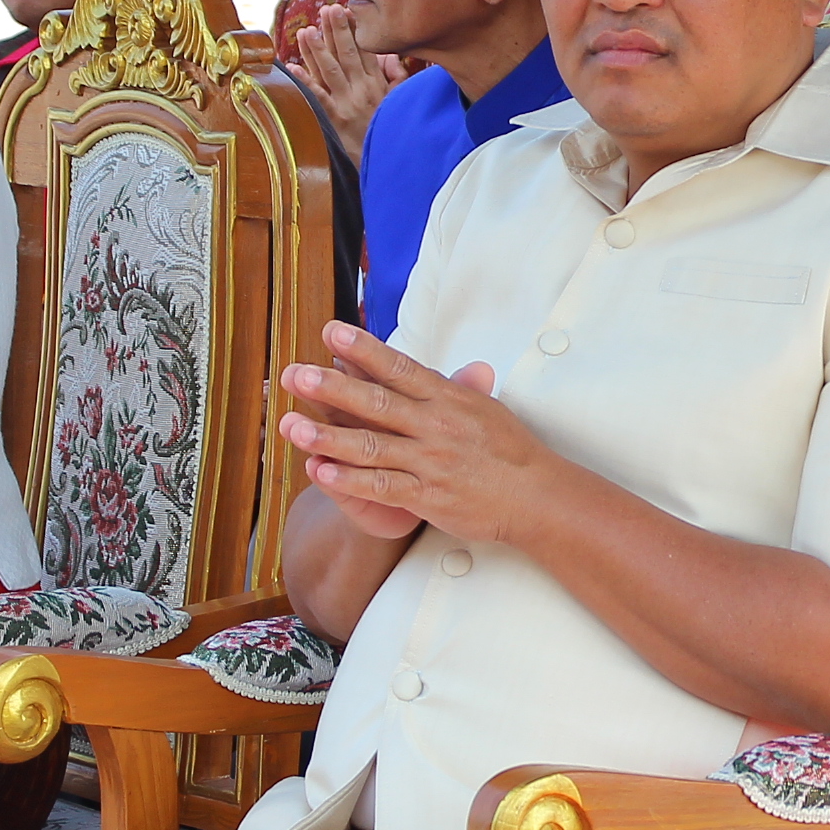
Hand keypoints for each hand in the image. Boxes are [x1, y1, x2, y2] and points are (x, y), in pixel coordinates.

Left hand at [278, 322, 556, 546]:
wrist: (537, 497)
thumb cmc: (511, 451)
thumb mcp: (487, 408)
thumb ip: (460, 387)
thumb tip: (460, 364)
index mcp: (448, 398)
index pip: (399, 367)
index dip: (363, 349)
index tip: (331, 332)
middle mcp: (436, 425)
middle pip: (377, 403)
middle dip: (333, 388)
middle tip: (296, 373)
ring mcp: (431, 461)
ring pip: (371, 446)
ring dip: (328, 436)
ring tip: (292, 426)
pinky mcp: (428, 496)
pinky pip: (382, 486)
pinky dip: (349, 480)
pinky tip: (319, 472)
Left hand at [289, 4, 401, 156]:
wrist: (387, 162)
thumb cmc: (390, 132)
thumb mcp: (400, 102)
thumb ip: (396, 78)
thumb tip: (390, 57)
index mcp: (377, 84)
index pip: (366, 50)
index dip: (356, 29)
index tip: (347, 10)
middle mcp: (362, 90)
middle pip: (348, 54)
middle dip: (337, 30)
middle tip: (328, 9)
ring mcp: (347, 103)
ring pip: (330, 70)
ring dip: (318, 49)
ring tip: (307, 30)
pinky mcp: (335, 118)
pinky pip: (319, 96)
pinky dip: (305, 81)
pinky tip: (293, 67)